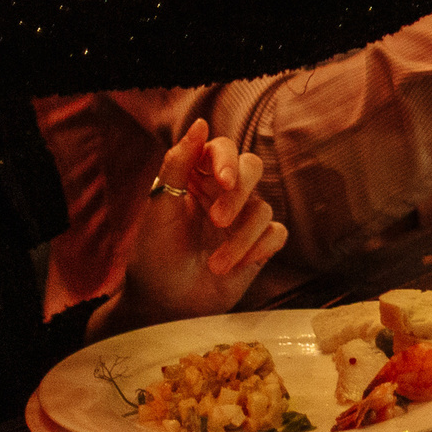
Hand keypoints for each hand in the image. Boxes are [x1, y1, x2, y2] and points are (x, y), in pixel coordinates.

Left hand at [96, 119, 285, 337]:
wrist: (165, 307)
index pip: (223, 149)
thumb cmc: (155, 257)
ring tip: (215, 265)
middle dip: (238, 194)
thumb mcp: (159, 209)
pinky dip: (259, 248)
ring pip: (263, 207)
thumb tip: (200, 124)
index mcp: (197, 178)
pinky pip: (276, 233)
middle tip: (217, 221)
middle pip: (252, 169)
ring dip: (240, 238)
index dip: (226, 159)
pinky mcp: (259, 245)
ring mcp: (243, 219)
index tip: (221, 181)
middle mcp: (224, 194)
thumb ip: (178, 164)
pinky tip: (236, 267)